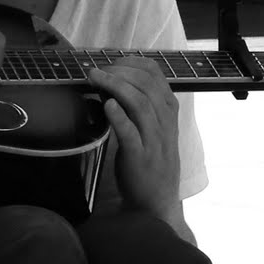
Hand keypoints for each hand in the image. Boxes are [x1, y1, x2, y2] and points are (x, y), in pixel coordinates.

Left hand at [87, 56, 181, 218]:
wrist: (156, 201)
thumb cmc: (149, 160)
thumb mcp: (149, 128)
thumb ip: (135, 105)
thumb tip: (108, 83)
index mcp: (168, 110)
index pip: (155, 73)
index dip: (130, 62)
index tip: (110, 62)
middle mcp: (165, 121)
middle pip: (145, 84)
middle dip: (118, 71)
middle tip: (95, 71)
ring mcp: (154, 139)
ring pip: (139, 102)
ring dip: (114, 86)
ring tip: (94, 79)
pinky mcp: (140, 157)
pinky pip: (131, 132)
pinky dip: (119, 116)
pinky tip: (107, 105)